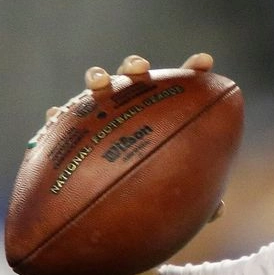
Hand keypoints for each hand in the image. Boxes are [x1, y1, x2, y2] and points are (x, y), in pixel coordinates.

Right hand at [41, 52, 224, 221]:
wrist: (110, 212)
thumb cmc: (153, 199)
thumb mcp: (177, 201)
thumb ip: (197, 201)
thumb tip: (218, 210)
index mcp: (163, 114)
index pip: (182, 88)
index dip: (193, 71)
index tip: (204, 62)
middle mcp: (131, 107)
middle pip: (134, 76)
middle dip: (135, 66)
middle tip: (139, 70)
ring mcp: (101, 114)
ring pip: (98, 88)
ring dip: (97, 78)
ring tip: (98, 83)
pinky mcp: (70, 131)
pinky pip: (61, 121)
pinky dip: (58, 116)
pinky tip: (55, 116)